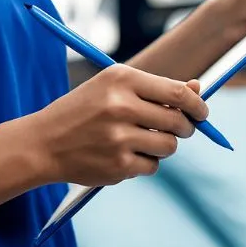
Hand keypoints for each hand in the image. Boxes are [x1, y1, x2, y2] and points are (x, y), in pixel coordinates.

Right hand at [31, 64, 207, 185]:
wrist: (43, 143)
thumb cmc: (84, 111)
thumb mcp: (114, 88)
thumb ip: (157, 88)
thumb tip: (197, 89)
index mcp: (122, 79)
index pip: (177, 92)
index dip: (197, 104)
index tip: (202, 111)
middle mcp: (121, 106)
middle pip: (178, 121)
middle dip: (185, 128)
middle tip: (177, 129)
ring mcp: (119, 138)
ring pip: (169, 146)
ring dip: (164, 146)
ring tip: (142, 141)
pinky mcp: (117, 165)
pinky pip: (152, 167)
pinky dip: (144, 163)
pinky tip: (123, 155)